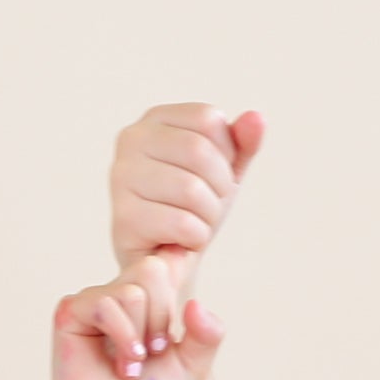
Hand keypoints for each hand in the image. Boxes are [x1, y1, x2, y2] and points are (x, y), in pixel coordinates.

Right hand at [48, 281, 226, 379]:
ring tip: (133, 364)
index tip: (169, 335)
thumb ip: (208, 336)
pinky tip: (122, 364)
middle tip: (151, 351)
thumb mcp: (192, 367)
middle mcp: (121, 290)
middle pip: (153, 270)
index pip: (170, 262)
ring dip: (140, 336)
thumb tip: (196, 304)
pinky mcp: (72, 310)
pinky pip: (106, 304)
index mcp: (150, 295)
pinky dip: (122, 336)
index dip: (175, 291)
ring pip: (132, 291)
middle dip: (161, 318)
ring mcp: (95, 298)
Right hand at [107, 103, 263, 342]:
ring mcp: (121, 177)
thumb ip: (241, 144)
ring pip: (191, 189)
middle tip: (210, 209)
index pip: (208, 120)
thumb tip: (257, 119)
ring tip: (196, 224)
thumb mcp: (224, 172)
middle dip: (220, 188)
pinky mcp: (124, 217)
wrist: (167, 261)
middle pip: (199, 152)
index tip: (216, 179)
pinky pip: (182, 223)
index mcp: (156, 120)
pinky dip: (196, 238)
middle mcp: (131, 139)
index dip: (226, 155)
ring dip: (209, 216)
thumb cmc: (193, 209)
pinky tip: (184, 241)